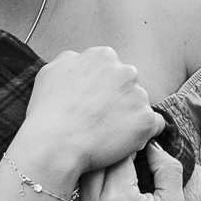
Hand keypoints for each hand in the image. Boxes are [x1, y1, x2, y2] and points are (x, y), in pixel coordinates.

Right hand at [18, 48, 161, 179]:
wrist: (53, 144)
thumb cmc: (47, 112)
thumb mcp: (50, 71)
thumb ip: (70, 60)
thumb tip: (80, 59)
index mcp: (103, 56)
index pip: (112, 69)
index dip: (102, 89)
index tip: (92, 103)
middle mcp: (125, 71)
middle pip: (128, 85)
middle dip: (118, 100)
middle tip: (99, 120)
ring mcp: (138, 95)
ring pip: (140, 105)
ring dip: (129, 117)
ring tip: (105, 134)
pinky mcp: (146, 121)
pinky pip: (153, 126)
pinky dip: (142, 134)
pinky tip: (123, 142)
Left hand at [66, 144, 191, 200]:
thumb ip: (166, 166)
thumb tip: (149, 141)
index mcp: (121, 198)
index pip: (117, 153)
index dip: (127, 144)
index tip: (134, 142)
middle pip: (91, 162)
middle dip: (105, 154)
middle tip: (115, 151)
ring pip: (74, 181)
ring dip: (87, 172)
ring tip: (100, 168)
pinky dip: (75, 195)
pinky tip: (89, 194)